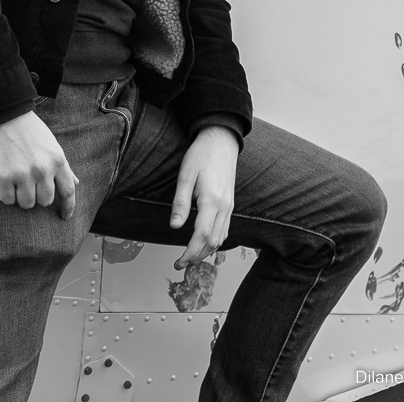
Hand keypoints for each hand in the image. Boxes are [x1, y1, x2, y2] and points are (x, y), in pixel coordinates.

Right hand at [0, 110, 78, 219]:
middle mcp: (42, 169)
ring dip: (21, 197)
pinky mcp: (3, 177)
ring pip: (26, 204)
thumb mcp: (51, 144)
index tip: (65, 216)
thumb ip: (62, 166)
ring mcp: (22, 174)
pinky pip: (7, 200)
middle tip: (29, 183)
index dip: (68, 206)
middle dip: (38, 196)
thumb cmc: (28, 128)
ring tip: (16, 180)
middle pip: (45, 201)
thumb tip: (76, 183)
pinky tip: (4, 180)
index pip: (68, 191)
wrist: (2, 114)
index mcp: (57, 159)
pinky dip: (6, 194)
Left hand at [170, 126, 238, 269]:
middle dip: (197, 257)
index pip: (202, 236)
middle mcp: (224, 207)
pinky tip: (204, 243)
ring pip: (221, 239)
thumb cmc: (201, 155)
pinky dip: (215, 241)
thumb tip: (174, 227)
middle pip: (213, 243)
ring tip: (190, 257)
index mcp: (212, 200)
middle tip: (180, 263)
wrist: (221, 140)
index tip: (178, 262)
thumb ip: (180, 203)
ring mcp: (229, 206)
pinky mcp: (230, 204)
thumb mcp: (185, 176)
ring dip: (206, 252)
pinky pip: (225, 229)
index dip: (190, 253)